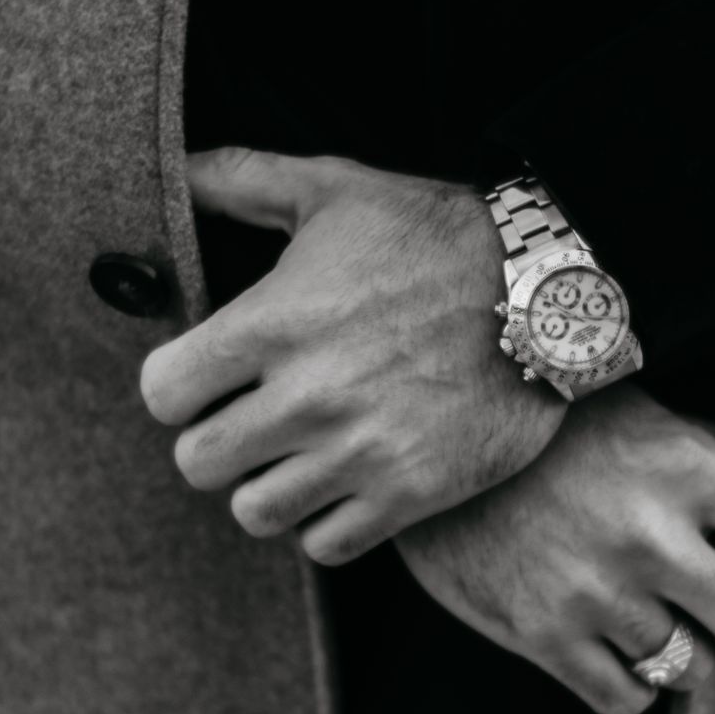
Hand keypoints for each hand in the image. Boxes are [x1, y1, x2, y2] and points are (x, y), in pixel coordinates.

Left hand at [140, 148, 563, 563]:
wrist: (550, 290)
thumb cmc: (436, 235)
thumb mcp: (336, 189)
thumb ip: (242, 178)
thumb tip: (177, 169)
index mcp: (273, 322)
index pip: (164, 393)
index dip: (178, 386)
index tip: (207, 379)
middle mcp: (308, 395)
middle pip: (198, 463)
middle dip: (216, 441)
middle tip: (251, 419)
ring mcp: (360, 451)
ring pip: (256, 512)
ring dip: (269, 485)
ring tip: (296, 454)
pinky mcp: (410, 493)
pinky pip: (325, 544)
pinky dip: (326, 522)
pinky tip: (344, 482)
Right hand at [396, 384, 714, 713]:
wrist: (430, 440)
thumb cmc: (555, 427)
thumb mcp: (647, 411)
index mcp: (683, 465)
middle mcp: (647, 533)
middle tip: (712, 600)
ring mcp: (593, 591)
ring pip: (693, 671)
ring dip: (682, 651)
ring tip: (649, 613)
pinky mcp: (541, 635)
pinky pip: (627, 702)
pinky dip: (628, 684)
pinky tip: (608, 643)